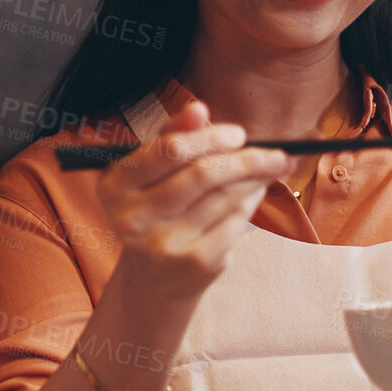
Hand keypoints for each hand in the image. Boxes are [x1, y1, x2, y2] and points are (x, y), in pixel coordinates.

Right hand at [99, 100, 294, 297]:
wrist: (153, 282)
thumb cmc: (156, 213)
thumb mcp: (150, 175)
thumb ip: (170, 137)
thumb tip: (198, 108)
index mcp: (116, 186)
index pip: (168, 151)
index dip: (209, 137)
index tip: (239, 134)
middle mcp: (133, 217)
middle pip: (203, 174)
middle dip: (247, 159)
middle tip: (275, 153)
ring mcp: (163, 244)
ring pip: (225, 197)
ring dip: (255, 179)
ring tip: (270, 170)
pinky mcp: (194, 263)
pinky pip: (235, 222)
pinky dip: (251, 204)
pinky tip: (255, 195)